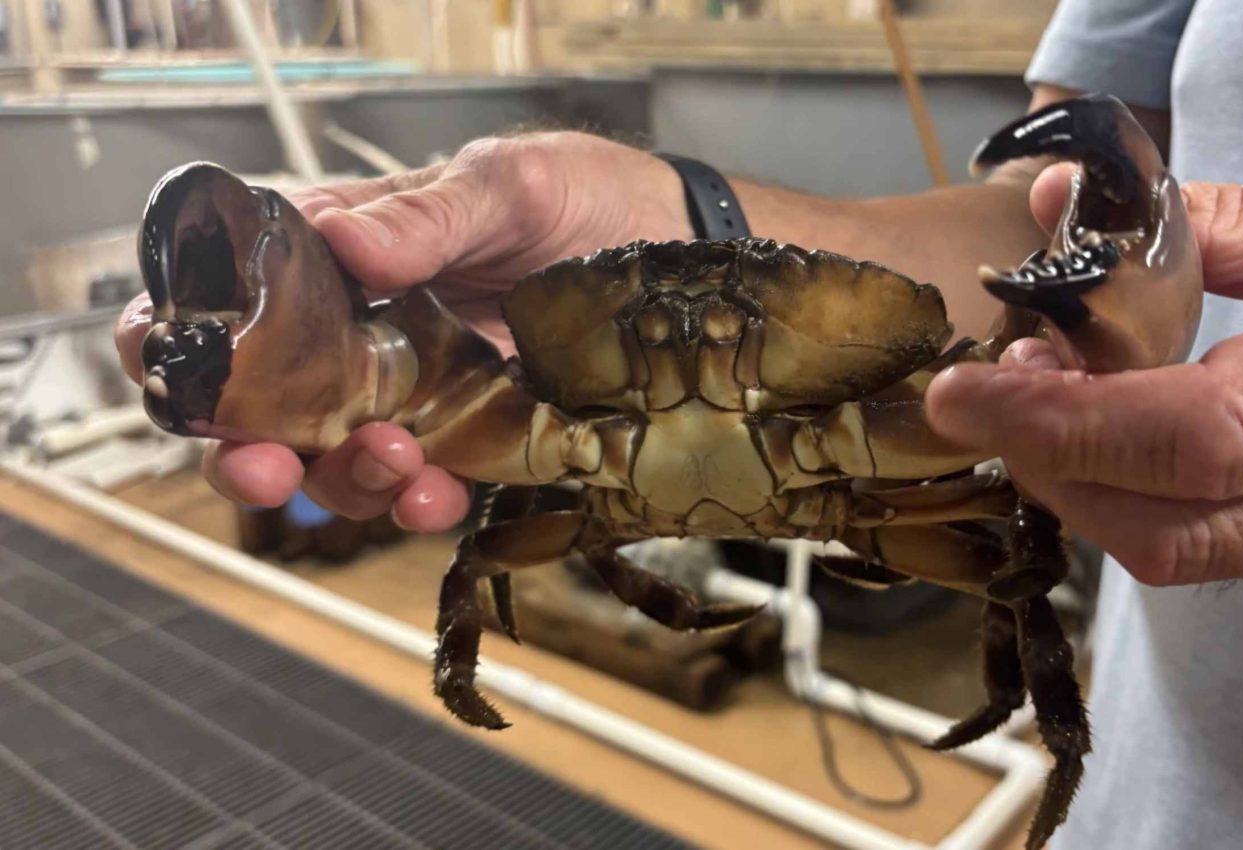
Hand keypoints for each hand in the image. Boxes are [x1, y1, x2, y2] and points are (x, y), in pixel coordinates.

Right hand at [115, 132, 690, 530]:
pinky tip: (438, 495)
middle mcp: (364, 336)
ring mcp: (415, 394)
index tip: (173, 369)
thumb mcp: (505, 186)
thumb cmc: (582, 196)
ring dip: (346, 477)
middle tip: (261, 460)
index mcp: (343, 260)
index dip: (184, 341)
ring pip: (338, 461)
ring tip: (396, 458)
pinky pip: (426, 488)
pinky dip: (421, 503)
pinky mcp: (473, 438)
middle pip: (267, 407)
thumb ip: (426, 217)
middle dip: (247, 447)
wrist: (673, 247)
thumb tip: (342, 240)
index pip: (234, 303)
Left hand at [925, 168, 1242, 611]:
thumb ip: (1205, 224)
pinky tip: (1112, 440)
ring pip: (1177, 554)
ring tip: (1046, 399)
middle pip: (1166, 528)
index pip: (1202, 438)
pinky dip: (1131, 501)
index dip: (1067, 423)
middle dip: (1051, 463)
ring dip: (1082, 482)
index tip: (966, 393)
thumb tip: (1059, 205)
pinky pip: (1208, 555)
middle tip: (989, 393)